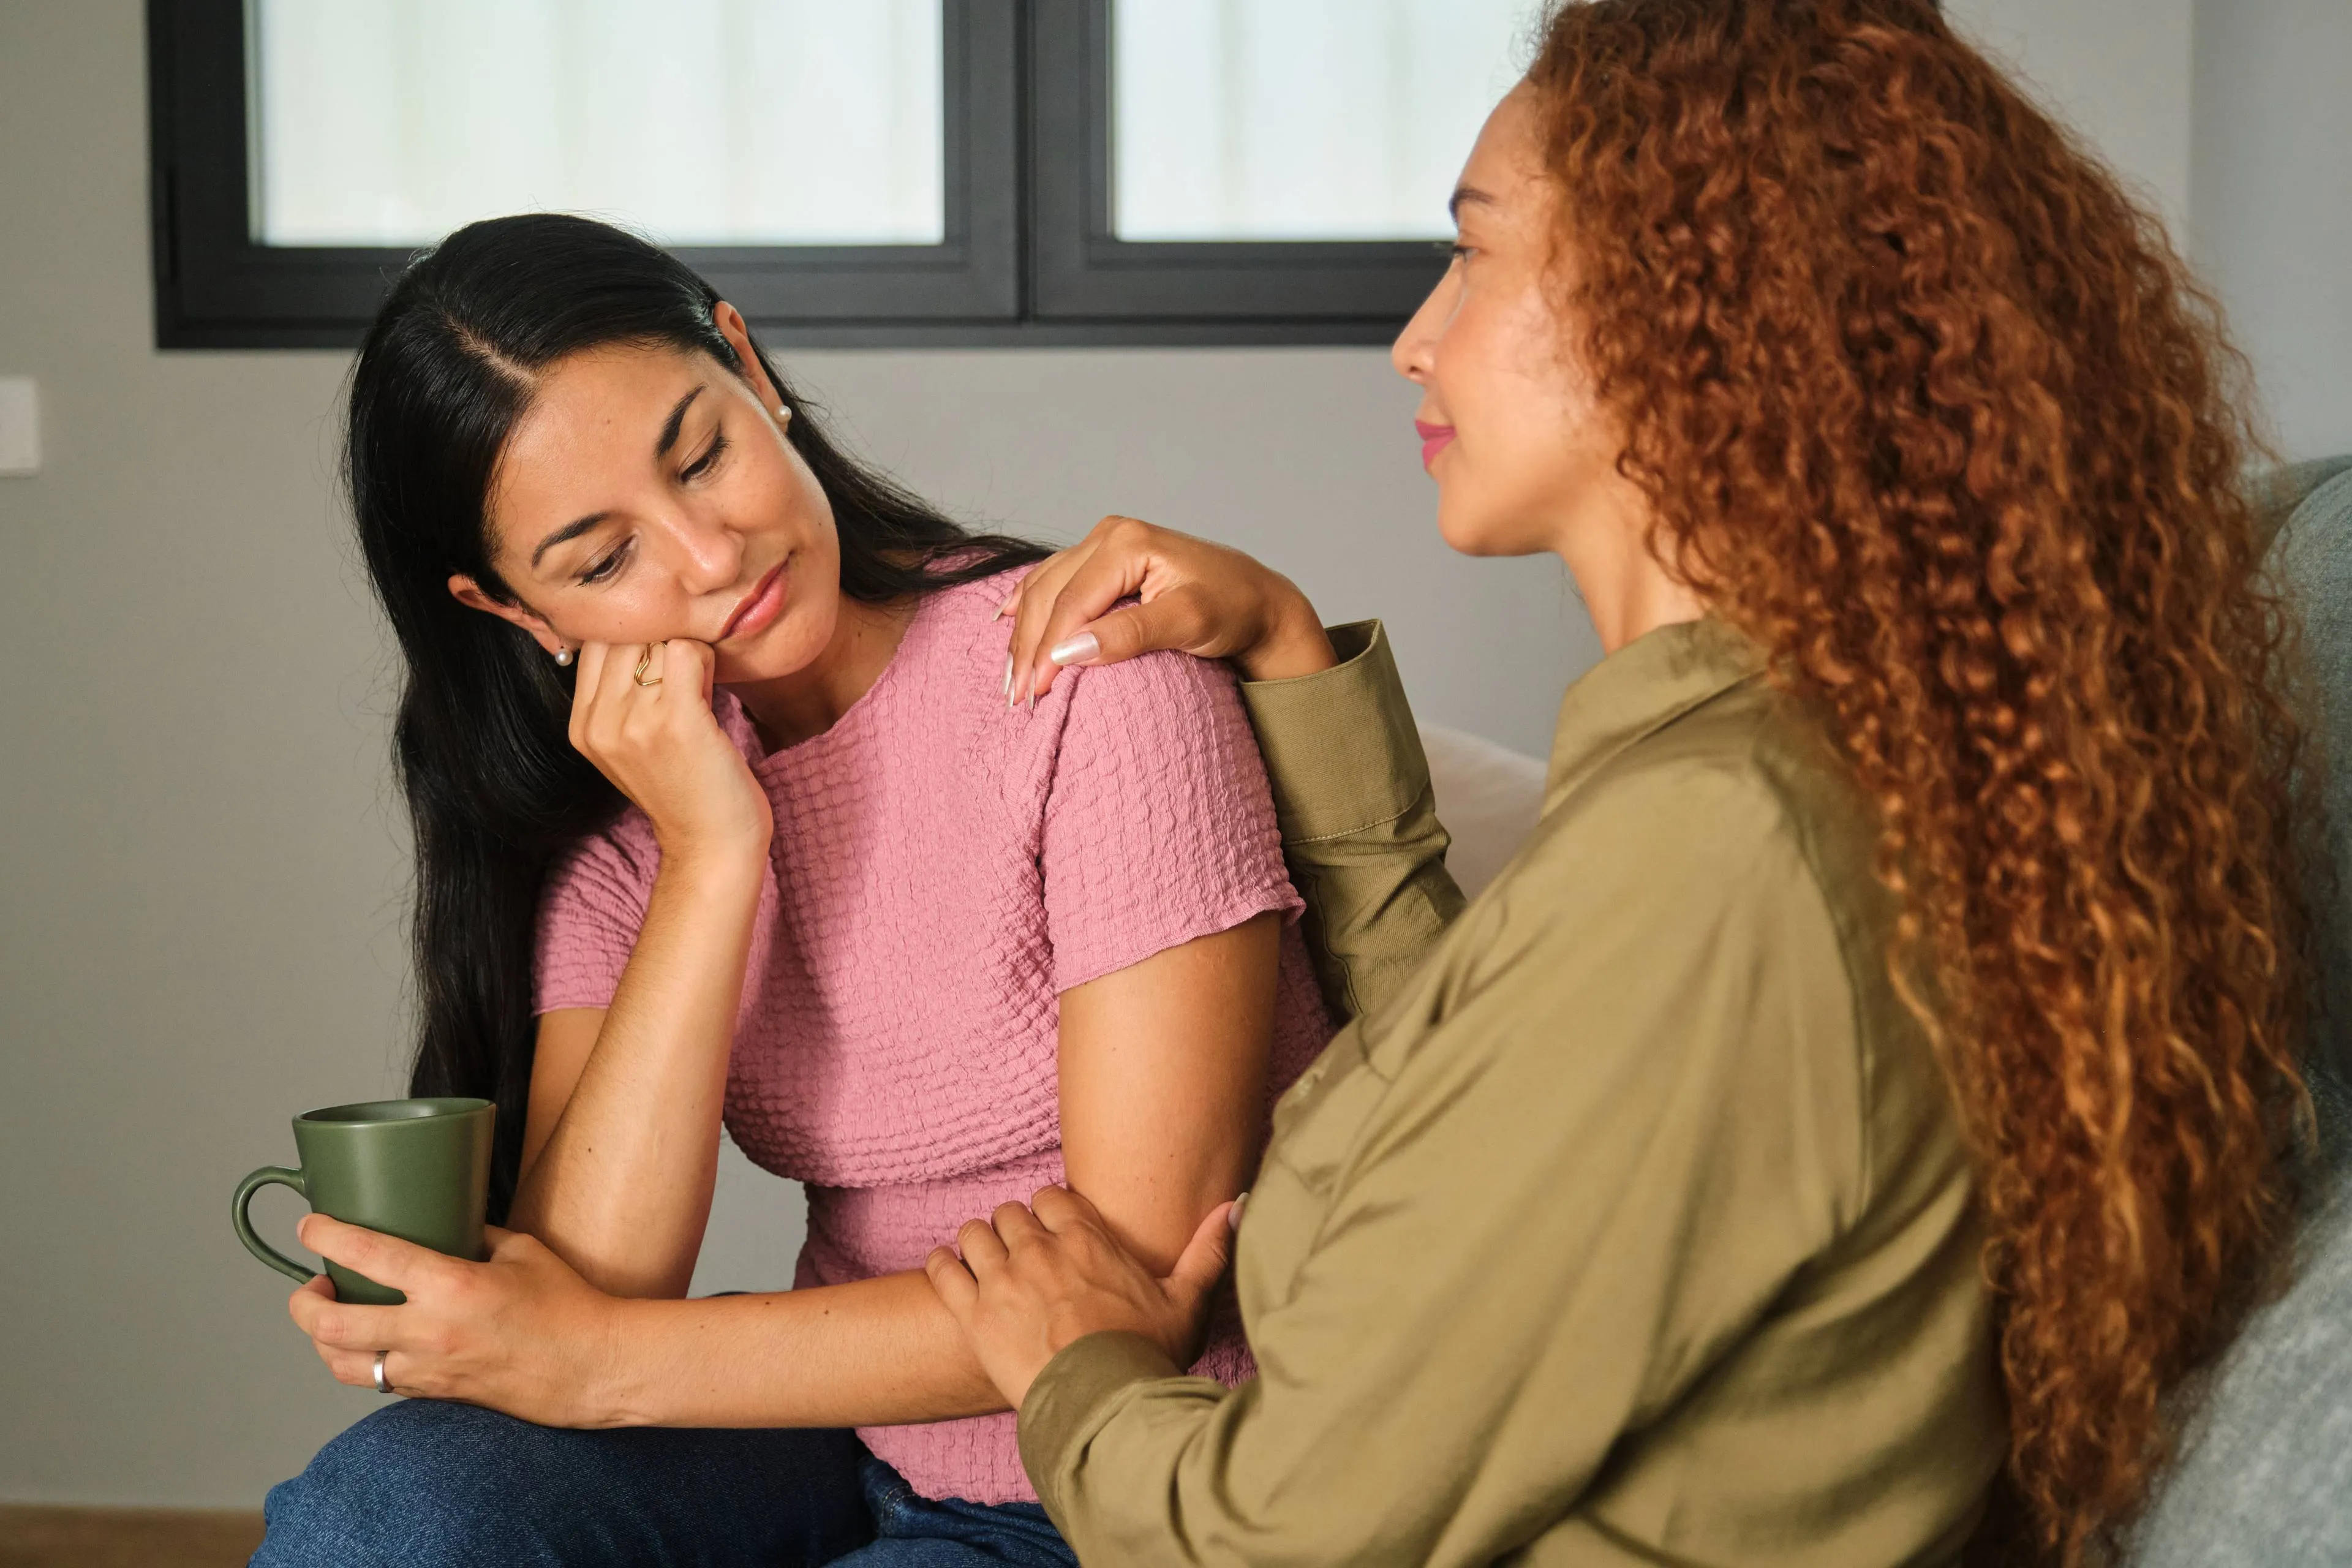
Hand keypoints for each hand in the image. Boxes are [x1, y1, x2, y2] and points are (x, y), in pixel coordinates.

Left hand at [287, 1215, 630, 1427]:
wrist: (589, 1368)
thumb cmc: (566, 1306)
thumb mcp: (522, 1251)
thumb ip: (477, 1236)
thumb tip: (449, 1224)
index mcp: (452, 1286)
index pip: (370, 1257)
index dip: (329, 1238)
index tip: (310, 1226)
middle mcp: (429, 1331)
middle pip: (331, 1323)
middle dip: (303, 1301)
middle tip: (311, 1283)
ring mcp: (427, 1369)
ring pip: (342, 1364)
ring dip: (321, 1339)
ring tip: (329, 1317)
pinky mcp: (433, 1392)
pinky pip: (376, 1381)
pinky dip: (359, 1361)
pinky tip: (368, 1342)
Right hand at [569, 639, 769, 861]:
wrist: (712, 845)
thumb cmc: (685, 789)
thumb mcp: (630, 745)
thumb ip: (617, 696)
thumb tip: (632, 631)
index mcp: (582, 726)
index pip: (594, 641)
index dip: (633, 640)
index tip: (660, 669)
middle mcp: (599, 723)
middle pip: (625, 634)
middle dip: (660, 643)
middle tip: (686, 681)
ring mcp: (634, 721)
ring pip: (657, 637)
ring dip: (687, 653)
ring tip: (698, 692)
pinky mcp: (676, 720)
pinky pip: (687, 650)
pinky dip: (707, 660)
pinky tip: (711, 696)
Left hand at [924, 1185, 1237, 1409]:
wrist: (1102, 1404)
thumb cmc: (1144, 1356)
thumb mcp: (1185, 1302)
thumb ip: (1208, 1250)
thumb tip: (1235, 1207)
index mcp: (1086, 1238)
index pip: (1051, 1196)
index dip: (1048, 1210)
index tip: (1052, 1230)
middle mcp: (1040, 1248)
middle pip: (1010, 1212)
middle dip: (1013, 1229)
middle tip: (1020, 1255)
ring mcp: (1003, 1278)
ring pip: (973, 1233)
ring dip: (977, 1244)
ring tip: (984, 1264)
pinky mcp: (973, 1313)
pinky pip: (942, 1269)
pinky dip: (942, 1267)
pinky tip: (950, 1274)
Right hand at [999, 517, 1335, 706]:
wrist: (1259, 600)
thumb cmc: (1233, 609)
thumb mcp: (1189, 622)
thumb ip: (1131, 633)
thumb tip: (1069, 651)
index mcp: (1126, 542)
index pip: (1070, 603)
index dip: (1046, 651)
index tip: (1033, 696)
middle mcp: (1109, 534)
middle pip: (1049, 595)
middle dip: (1027, 648)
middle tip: (1016, 700)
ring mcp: (1104, 542)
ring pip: (1044, 588)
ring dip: (1022, 632)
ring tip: (1010, 678)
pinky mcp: (1105, 557)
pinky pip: (1053, 579)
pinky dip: (1029, 604)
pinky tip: (1005, 619)